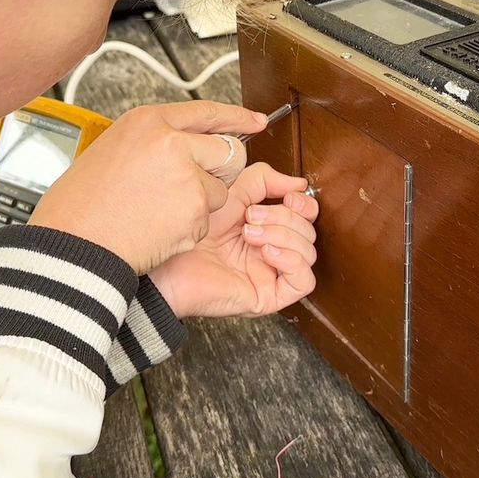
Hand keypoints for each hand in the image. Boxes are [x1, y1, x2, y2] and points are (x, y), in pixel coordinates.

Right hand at [29, 101, 265, 274]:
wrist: (74, 244)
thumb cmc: (80, 206)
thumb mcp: (110, 153)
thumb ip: (151, 144)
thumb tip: (181, 147)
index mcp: (147, 122)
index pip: (206, 112)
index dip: (237, 117)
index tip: (256, 121)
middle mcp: (171, 142)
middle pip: (228, 151)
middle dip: (220, 172)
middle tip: (191, 190)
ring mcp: (186, 175)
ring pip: (219, 190)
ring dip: (200, 205)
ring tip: (159, 213)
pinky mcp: (194, 208)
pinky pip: (207, 219)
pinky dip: (188, 229)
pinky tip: (157, 229)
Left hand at [149, 163, 319, 317]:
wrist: (170, 262)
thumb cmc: (193, 233)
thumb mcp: (231, 194)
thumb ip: (263, 181)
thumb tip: (298, 182)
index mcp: (268, 228)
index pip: (306, 216)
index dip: (303, 203)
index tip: (288, 196)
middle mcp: (274, 252)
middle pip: (308, 232)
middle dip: (283, 218)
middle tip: (250, 217)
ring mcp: (273, 275)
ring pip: (308, 253)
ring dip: (283, 235)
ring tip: (249, 234)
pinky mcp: (270, 296)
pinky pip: (304, 282)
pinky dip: (291, 260)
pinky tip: (265, 251)